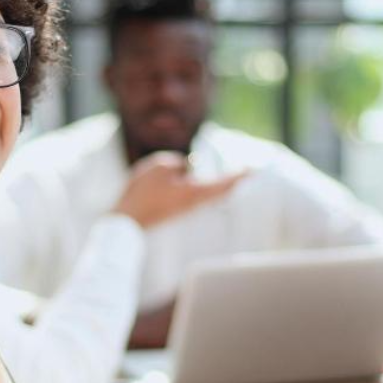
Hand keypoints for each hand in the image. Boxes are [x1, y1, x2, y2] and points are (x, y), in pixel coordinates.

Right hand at [112, 151, 247, 228]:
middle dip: (234, 181)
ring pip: (210, 195)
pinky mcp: (176, 209)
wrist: (129, 219)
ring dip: (222, 186)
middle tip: (249, 173)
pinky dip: (208, 189)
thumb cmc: (143, 193)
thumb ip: (177, 162)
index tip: (253, 170)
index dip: (239, 175)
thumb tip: (185, 167)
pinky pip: (198, 196)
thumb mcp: (160, 166)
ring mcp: (186, 208)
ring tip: (234, 178)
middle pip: (221, 191)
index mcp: (195, 192)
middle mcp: (195, 202)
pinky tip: (208, 186)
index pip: (224, 182)